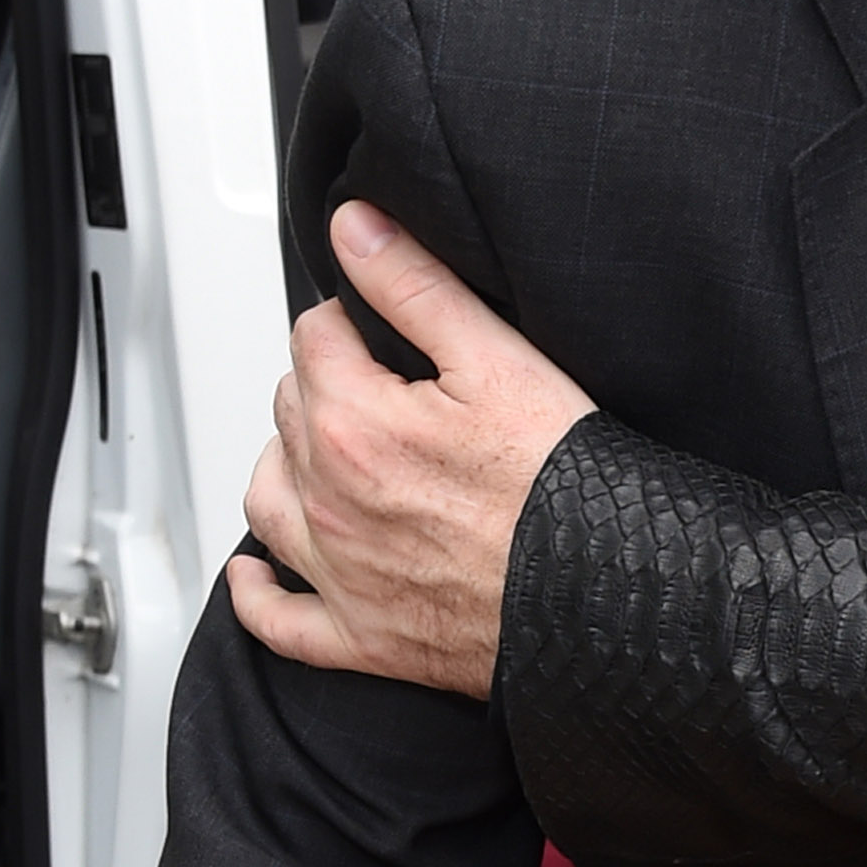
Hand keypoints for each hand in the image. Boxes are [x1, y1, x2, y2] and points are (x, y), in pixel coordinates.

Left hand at [229, 203, 595, 696]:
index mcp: (352, 424)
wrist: (607, 592)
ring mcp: (340, 574)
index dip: (352, 320)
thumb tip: (356, 230)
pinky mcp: (362, 637)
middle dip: (327, 386)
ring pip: (267, 499)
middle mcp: (328, 501)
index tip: (386, 328)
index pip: (314, 338)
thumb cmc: (565, 485)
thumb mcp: (501, 361)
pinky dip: (260, 594)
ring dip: (284, 466)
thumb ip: (416, 288)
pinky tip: (259, 572)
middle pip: (290, 410)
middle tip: (388, 385)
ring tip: (326, 452)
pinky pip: (279, 620)